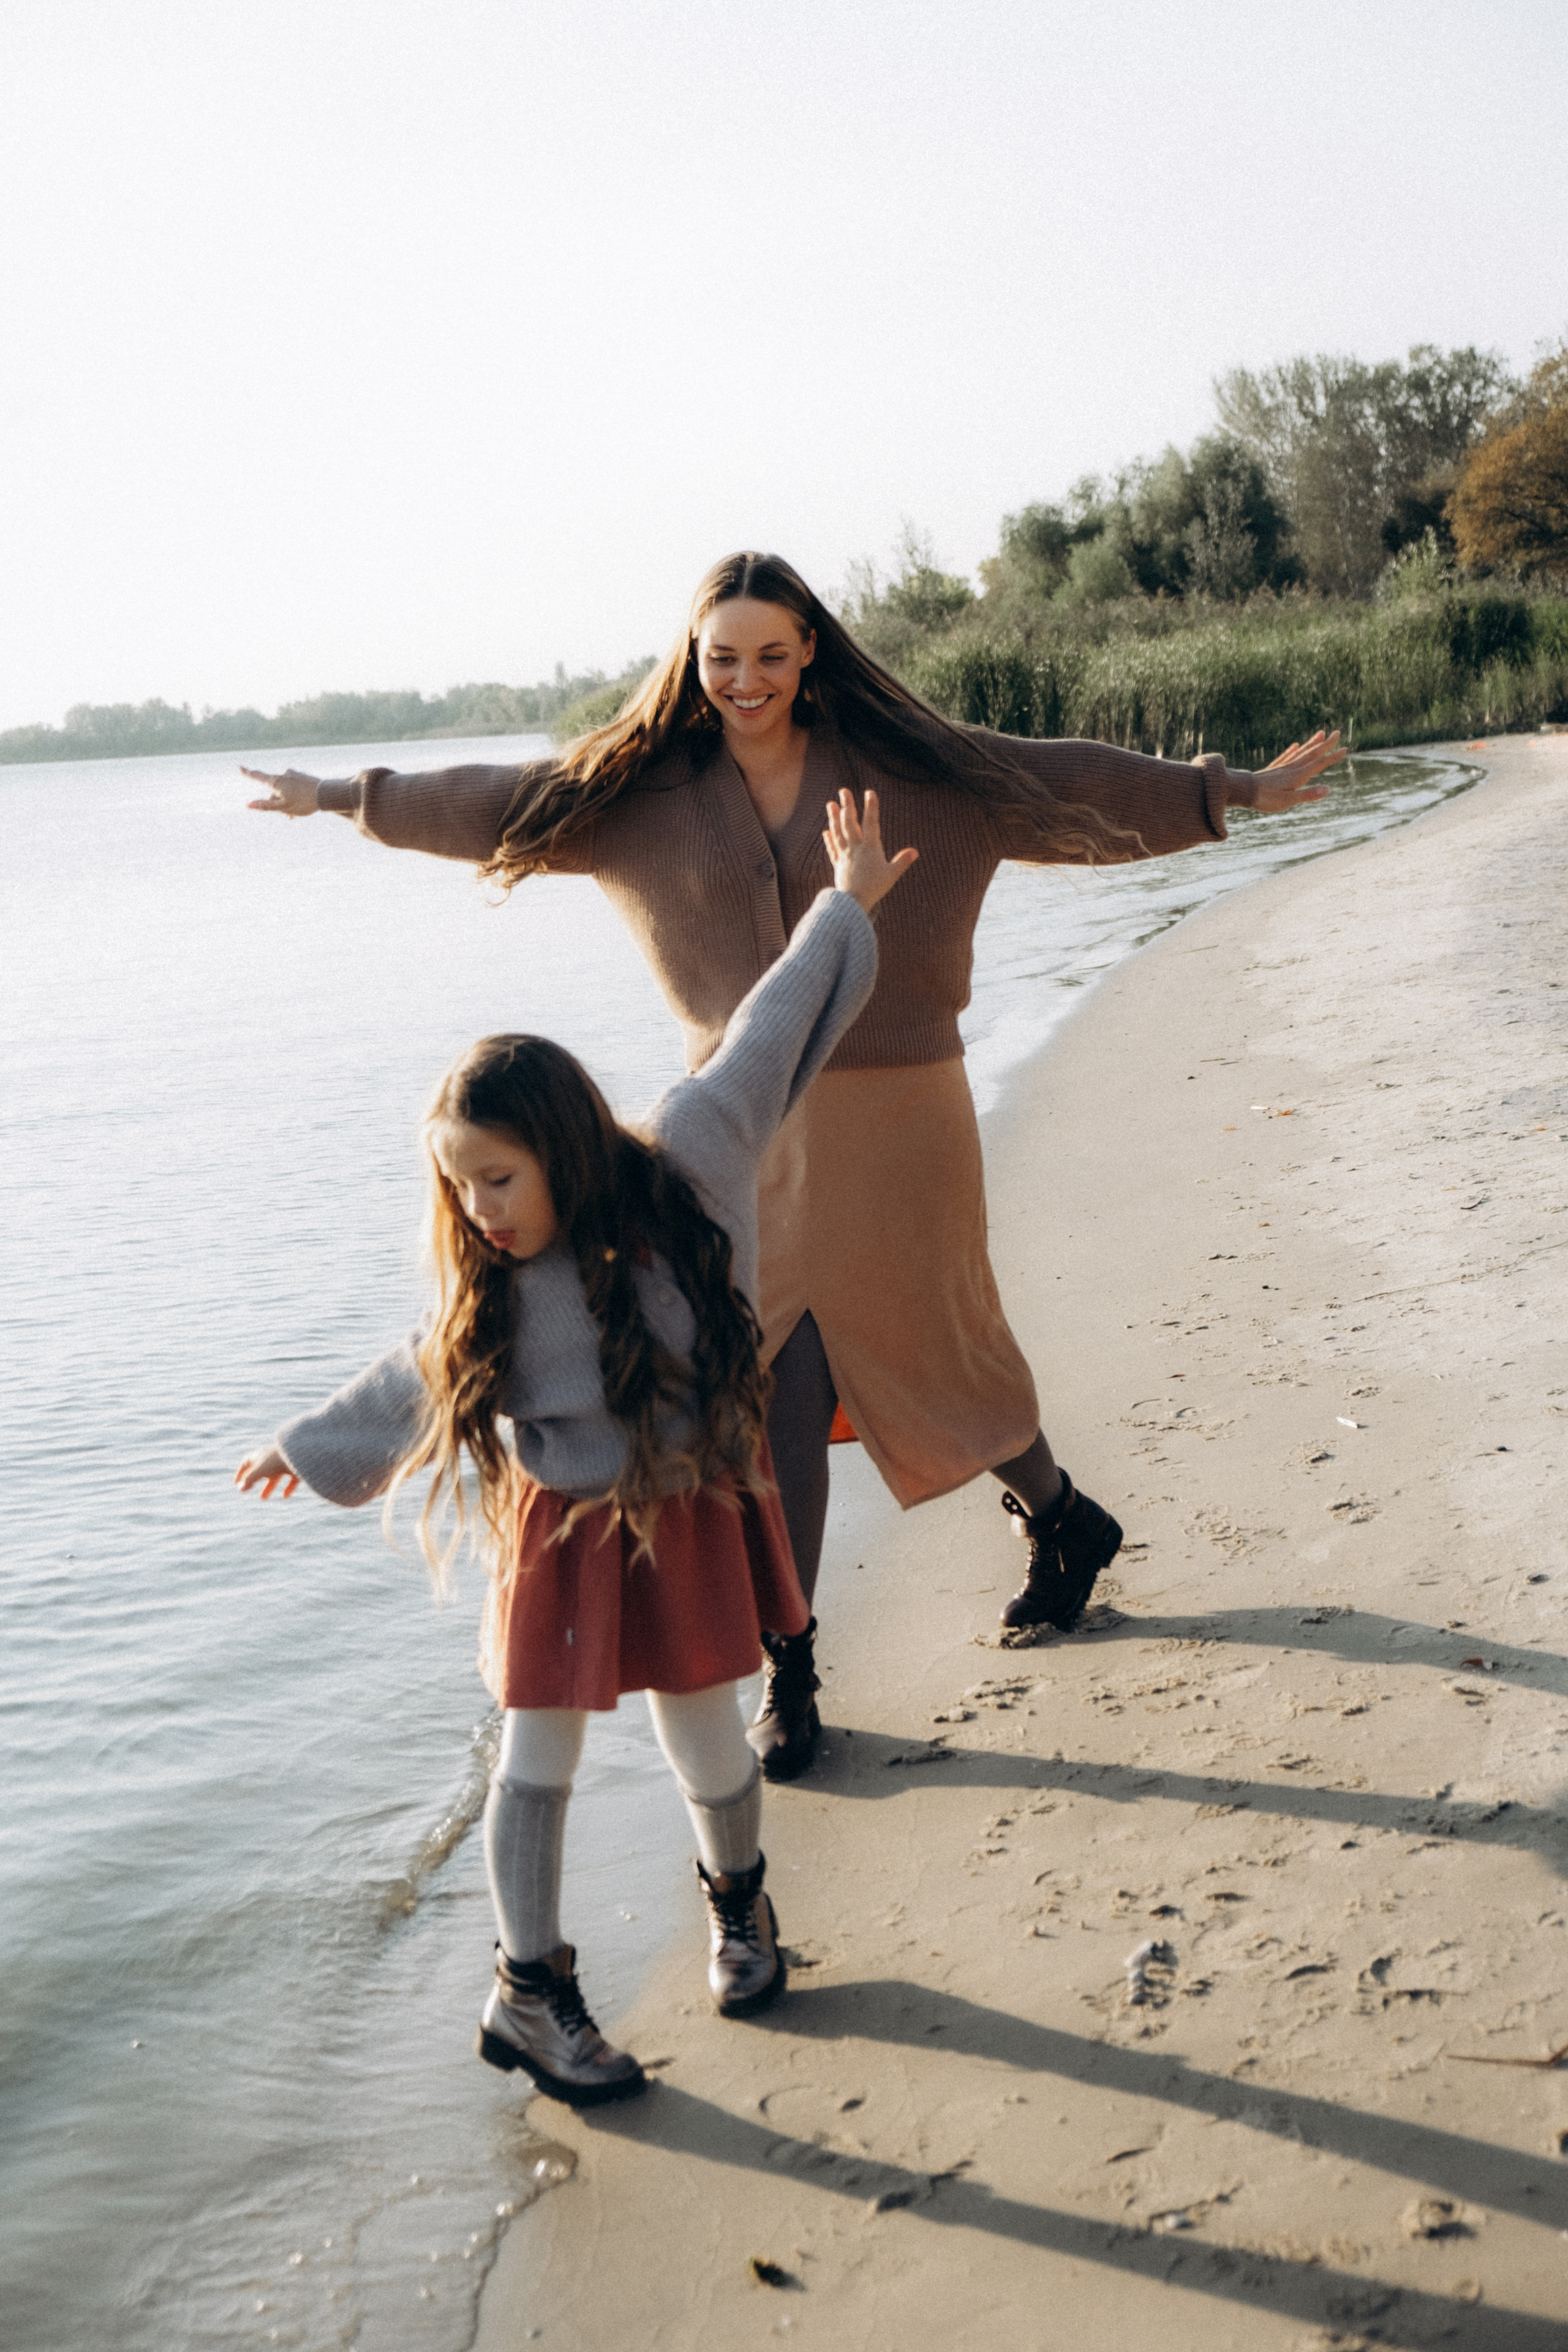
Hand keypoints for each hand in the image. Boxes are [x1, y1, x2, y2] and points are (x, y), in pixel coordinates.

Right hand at [235, 1445, 298, 1498]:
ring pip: (275, 1476)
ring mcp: (285, 1462)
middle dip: (253, 1481)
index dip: (241, 1472)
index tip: (236, 1483)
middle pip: (260, 1470)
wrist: (300, 1453)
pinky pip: (292, 1479)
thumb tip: (240, 1488)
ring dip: (268, 1487)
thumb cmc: (277, 1460)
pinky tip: (285, 1496)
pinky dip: (288, 1488)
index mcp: (261, 1454)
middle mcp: (273, 1458)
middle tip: (247, 1490)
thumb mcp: (260, 1470)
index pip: (247, 1462)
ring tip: (263, 1498)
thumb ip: (249, 1479)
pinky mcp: (297, 1468)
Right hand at [243, 766, 320, 816]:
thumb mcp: (282, 807)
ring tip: (295, 813)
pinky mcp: (303, 777)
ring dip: (286, 801)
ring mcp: (294, 775)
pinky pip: (293, 787)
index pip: (258, 776)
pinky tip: (302, 805)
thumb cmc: (303, 802)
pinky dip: (294, 796)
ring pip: (284, 790)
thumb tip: (248, 805)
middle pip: (273, 789)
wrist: (326, 795)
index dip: (248, 773)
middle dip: (276, 802)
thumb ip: (265, 806)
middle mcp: (284, 775)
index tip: (239, 767)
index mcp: (276, 782)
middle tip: (288, 816)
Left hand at [823, 788, 918, 910]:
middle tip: (843, 790)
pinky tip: (826, 831)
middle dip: (847, 805)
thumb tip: (914, 851)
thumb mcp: (892, 874)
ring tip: (830, 804)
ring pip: (838, 832)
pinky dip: (829, 840)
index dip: (871, 807)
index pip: (871, 823)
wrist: (853, 902)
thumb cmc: (875, 888)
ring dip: (833, 817)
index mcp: (870, 847)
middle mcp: (855, 848)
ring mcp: (844, 855)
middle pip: (850, 823)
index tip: (869, 792)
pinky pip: (832, 849)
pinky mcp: (838, 865)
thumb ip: (902, 861)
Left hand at [1248, 729, 1345, 814]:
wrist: (1243, 791)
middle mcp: (1292, 768)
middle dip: (1325, 744)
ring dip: (1312, 743)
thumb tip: (1328, 789)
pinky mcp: (1273, 770)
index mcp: (1298, 775)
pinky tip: (1296, 745)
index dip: (1332, 757)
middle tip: (1336, 733)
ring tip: (1320, 733)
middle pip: (1311, 754)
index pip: (1319, 764)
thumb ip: (1308, 794)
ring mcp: (1282, 767)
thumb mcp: (1289, 800)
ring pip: (1301, 753)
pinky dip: (1292, 750)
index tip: (1344, 748)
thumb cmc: (1266, 799)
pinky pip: (1286, 757)